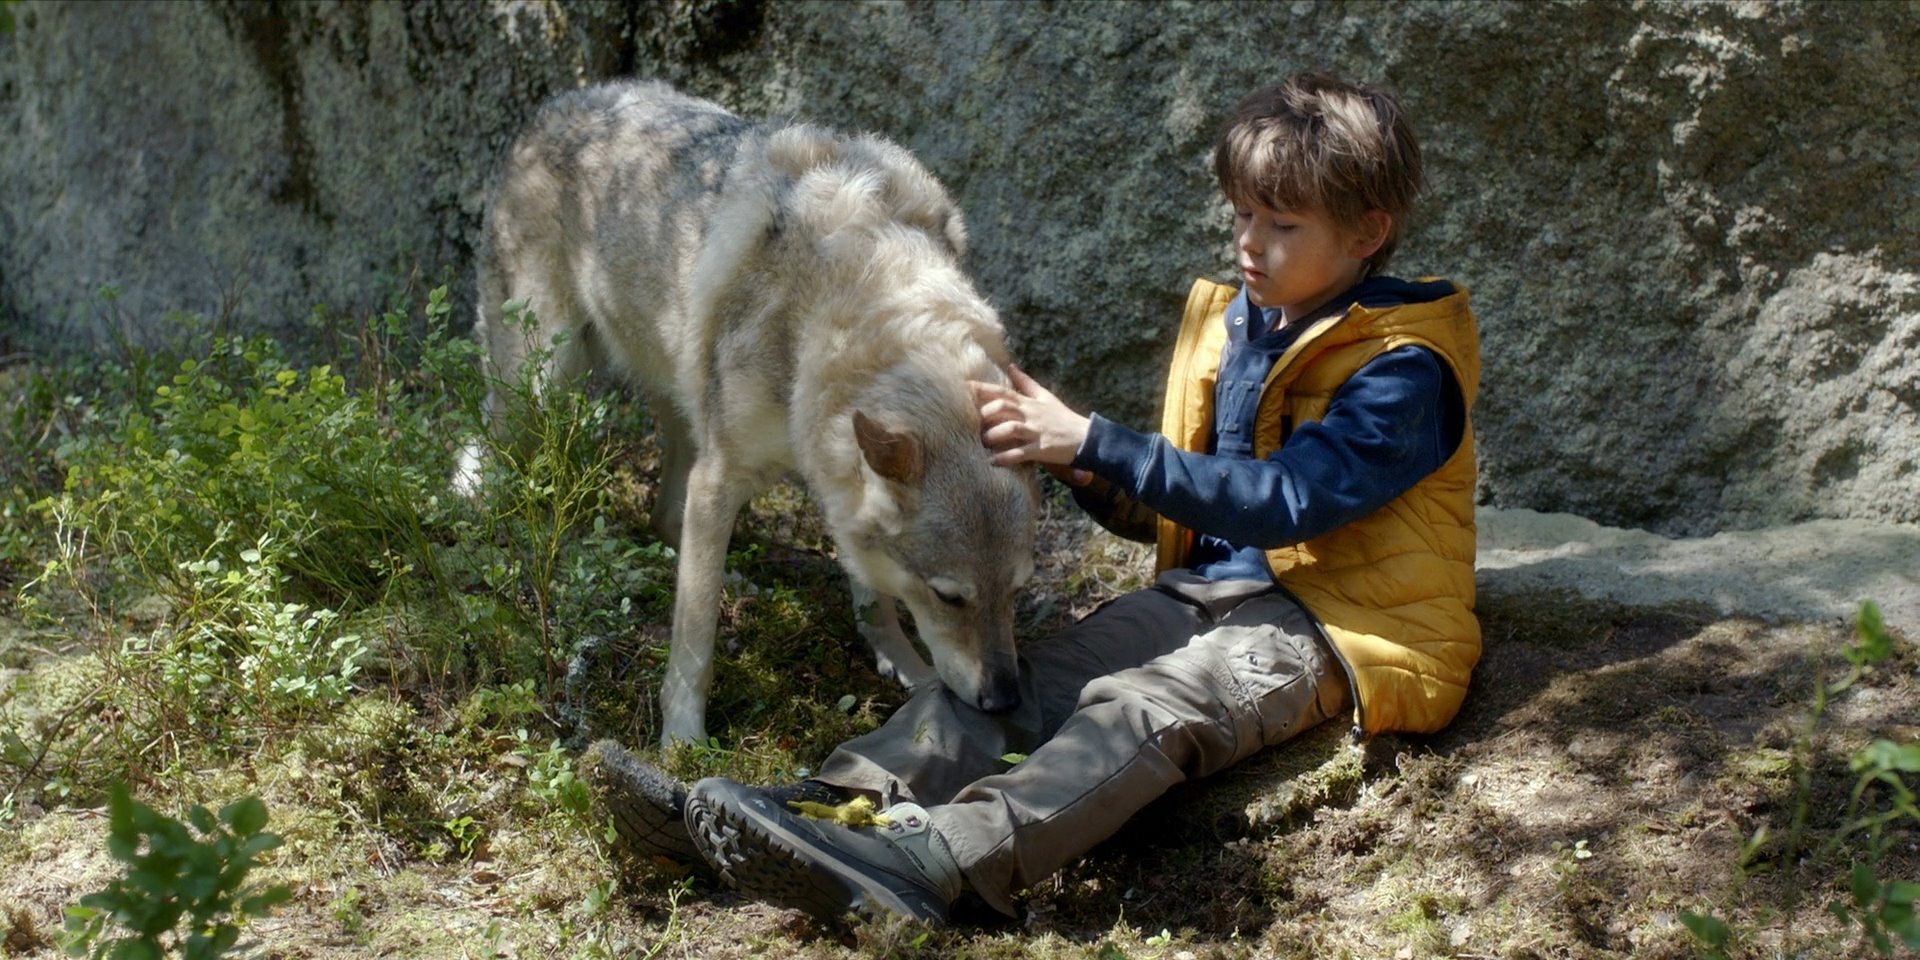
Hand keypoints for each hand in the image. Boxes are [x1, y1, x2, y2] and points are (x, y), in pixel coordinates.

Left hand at [969, 364, 1092, 472]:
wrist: (1087, 437)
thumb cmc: (1063, 417)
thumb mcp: (1045, 396)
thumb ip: (1026, 382)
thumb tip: (1010, 366)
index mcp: (1030, 402)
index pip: (1002, 392)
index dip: (982, 389)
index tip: (964, 387)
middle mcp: (1031, 414)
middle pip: (1003, 407)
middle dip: (985, 414)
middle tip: (971, 423)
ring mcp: (1037, 431)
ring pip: (1010, 429)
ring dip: (993, 436)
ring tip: (982, 443)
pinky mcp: (1042, 449)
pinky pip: (1021, 453)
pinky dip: (1005, 458)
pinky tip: (992, 462)